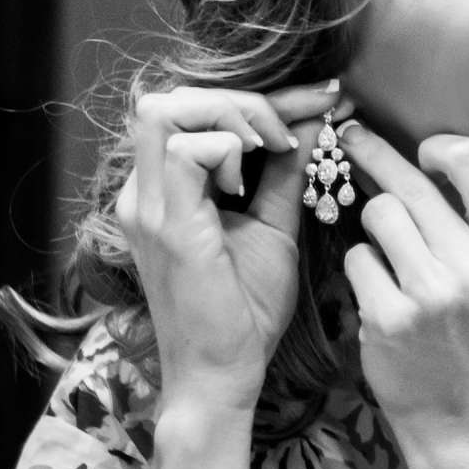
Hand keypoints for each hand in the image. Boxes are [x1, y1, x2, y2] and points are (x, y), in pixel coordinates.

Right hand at [117, 79, 343, 410]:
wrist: (223, 373)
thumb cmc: (244, 310)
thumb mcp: (274, 225)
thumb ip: (285, 172)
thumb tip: (314, 119)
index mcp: (164, 189)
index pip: (197, 111)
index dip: (263, 95)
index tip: (326, 96)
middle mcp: (142, 192)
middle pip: (174, 98)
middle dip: (244, 98)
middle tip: (295, 127)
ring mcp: (147, 207)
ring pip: (167, 111)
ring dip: (233, 115)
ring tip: (273, 149)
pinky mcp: (164, 225)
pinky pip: (182, 151)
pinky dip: (225, 148)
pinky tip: (252, 177)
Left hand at [336, 124, 468, 448]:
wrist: (460, 413)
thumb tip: (420, 155)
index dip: (437, 146)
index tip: (419, 152)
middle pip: (411, 183)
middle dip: (373, 153)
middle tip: (351, 135)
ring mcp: (433, 293)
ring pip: (378, 214)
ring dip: (372, 226)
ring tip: (388, 256)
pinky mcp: (391, 317)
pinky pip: (357, 259)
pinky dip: (361, 270)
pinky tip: (380, 295)